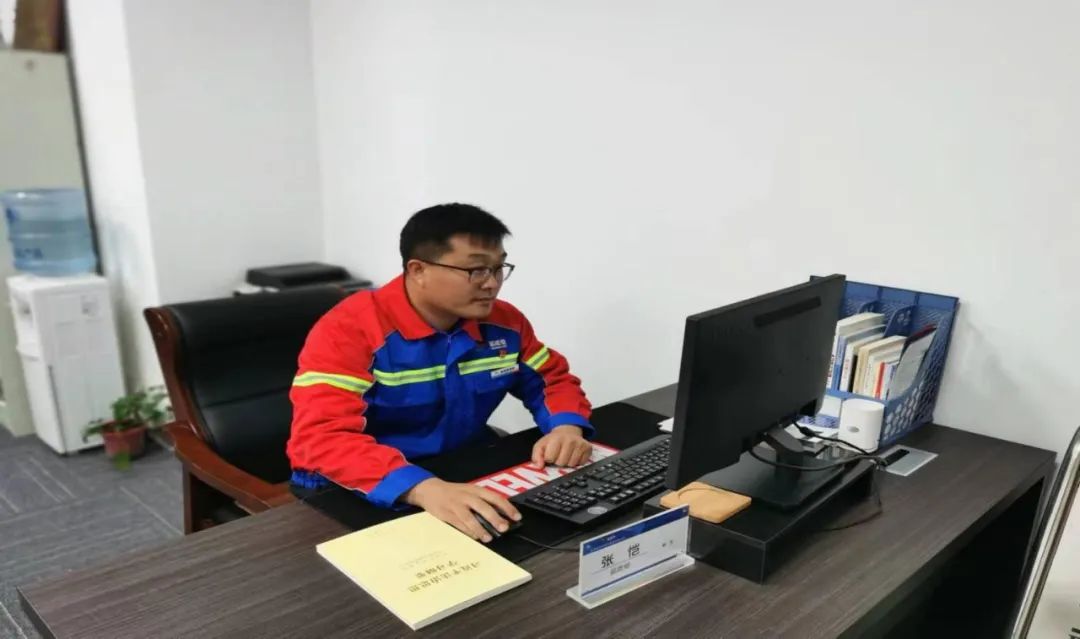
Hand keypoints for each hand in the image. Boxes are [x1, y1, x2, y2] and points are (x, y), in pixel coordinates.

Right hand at [402, 478, 520, 542]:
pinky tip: (474, 538)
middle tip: (504, 528)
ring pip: (470, 517)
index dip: (507, 507)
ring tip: (488, 538)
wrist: (429, 489)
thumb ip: (484, 501)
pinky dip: (467, 532)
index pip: (495, 497)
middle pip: (483, 507)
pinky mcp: (446, 515)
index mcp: (475, 490)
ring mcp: (456, 505)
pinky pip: (458, 524)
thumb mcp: (470, 491)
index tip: (517, 517)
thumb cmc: (454, 492)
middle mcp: (467, 496)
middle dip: (495, 518)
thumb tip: (502, 517)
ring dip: (480, 529)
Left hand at [531, 425, 590, 467]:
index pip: (550, 458)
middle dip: (558, 462)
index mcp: (556, 439)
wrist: (567, 431)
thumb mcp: (541, 445)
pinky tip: (573, 455)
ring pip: (571, 464)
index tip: (549, 455)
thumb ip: (536, 456)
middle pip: (561, 463)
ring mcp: (580, 444)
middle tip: (558, 455)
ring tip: (565, 455)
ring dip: (567, 463)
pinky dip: (576, 462)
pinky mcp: (588, 448)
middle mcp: (569, 440)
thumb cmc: (554, 440)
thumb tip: (539, 466)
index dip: (548, 459)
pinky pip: (581, 463)